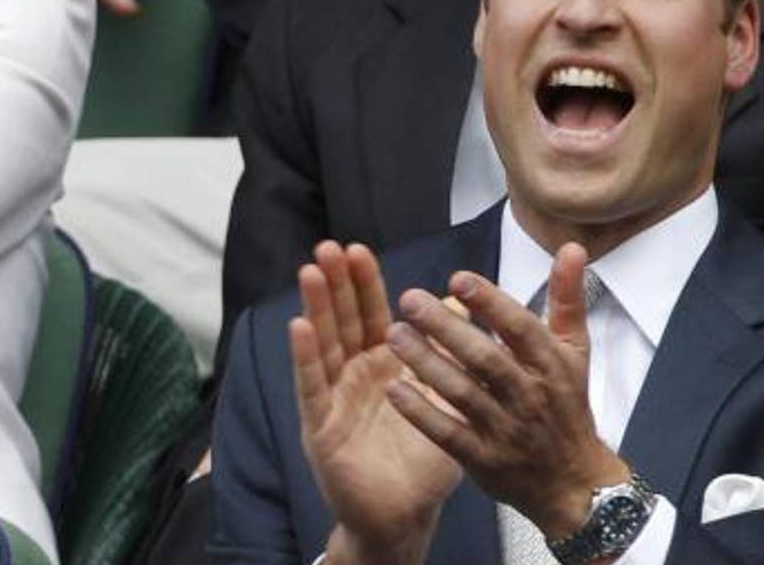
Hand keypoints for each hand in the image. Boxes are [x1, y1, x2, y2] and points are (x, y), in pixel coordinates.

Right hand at [292, 242, 461, 564]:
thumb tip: (464, 302)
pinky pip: (313, 385)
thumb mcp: (444, 400)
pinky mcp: (321, 425)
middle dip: (335, 284)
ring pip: (323, 344)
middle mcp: (354, 375)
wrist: (405, 515)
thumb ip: (451, 353)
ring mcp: (334, 398)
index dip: (363, 283)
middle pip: (341, 321)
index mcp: (383, 366)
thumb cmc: (423, 461)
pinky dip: (305, 356)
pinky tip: (299, 326)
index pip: (370, 315)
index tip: (358, 249)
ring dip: (316, 307)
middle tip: (328, 247)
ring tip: (311, 271)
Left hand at [384, 243, 630, 538]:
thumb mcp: (575, 351)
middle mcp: (529, 396)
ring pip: (462, 393)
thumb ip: (567, 298)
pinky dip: (421, 412)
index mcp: (550, 365)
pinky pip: (448, 434)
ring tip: (393, 334)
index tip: (457, 279)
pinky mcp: (483, 460)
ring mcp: (505, 430)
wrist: (573, 483)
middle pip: (485, 359)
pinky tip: (394, 388)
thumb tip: (572, 247)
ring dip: (426, 363)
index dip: (489, 304)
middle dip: (446, 328)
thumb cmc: (567, 405)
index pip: (520, 329)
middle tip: (409, 300)